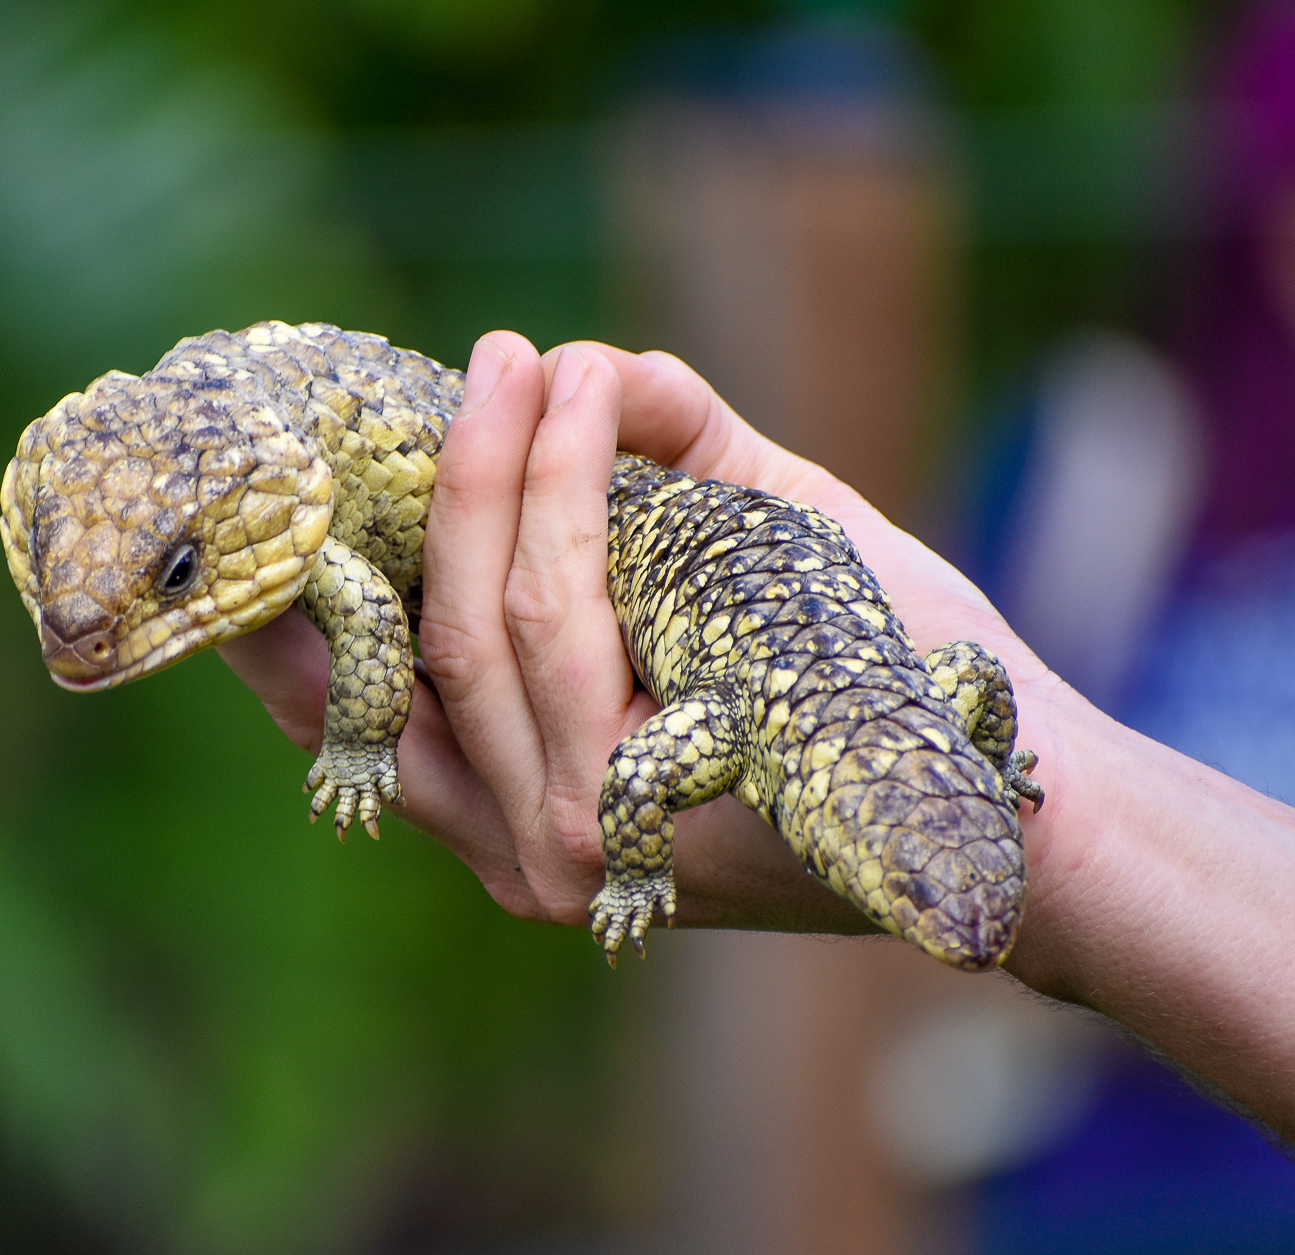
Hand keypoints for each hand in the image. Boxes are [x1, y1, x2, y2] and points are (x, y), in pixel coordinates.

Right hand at [220, 333, 1063, 939]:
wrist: (1017, 793)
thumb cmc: (869, 693)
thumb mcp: (732, 584)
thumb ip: (654, 487)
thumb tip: (584, 364)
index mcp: (516, 819)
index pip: (364, 714)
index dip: (297, 605)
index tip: (277, 492)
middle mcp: (525, 852)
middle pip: (427, 644)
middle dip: (444, 484)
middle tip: (485, 363)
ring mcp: (578, 845)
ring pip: (489, 623)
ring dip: (506, 467)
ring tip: (535, 361)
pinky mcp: (642, 819)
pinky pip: (567, 623)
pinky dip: (570, 491)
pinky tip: (593, 401)